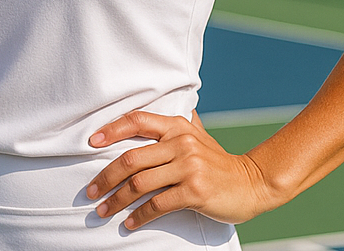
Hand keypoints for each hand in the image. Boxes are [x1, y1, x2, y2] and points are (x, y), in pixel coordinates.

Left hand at [86, 111, 280, 229]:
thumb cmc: (218, 163)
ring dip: (116, 200)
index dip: (111, 130)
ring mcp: (189, 167)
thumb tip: (143, 119)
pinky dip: (139, 216)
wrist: (253, 183)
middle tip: (90, 192)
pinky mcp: (195, 191)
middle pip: (131, 159)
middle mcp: (181, 143)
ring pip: (139, 184)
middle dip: (105, 178)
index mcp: (178, 126)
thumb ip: (174, 127)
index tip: (91, 143)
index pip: (137, 121)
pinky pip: (157, 205)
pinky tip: (129, 223)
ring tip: (103, 211)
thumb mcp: (198, 137)